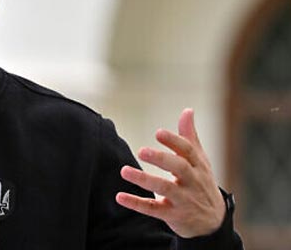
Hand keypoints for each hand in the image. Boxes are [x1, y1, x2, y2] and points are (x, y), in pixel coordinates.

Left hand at [115, 108, 225, 237]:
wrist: (213, 223)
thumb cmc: (202, 183)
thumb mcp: (200, 161)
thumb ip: (190, 136)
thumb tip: (187, 110)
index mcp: (198, 166)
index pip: (188, 151)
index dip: (174, 141)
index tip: (158, 132)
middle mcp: (192, 182)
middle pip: (179, 168)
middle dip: (161, 159)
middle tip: (141, 151)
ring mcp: (184, 200)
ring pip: (165, 188)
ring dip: (144, 179)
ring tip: (124, 171)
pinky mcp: (173, 215)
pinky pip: (154, 209)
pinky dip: (136, 203)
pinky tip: (120, 196)